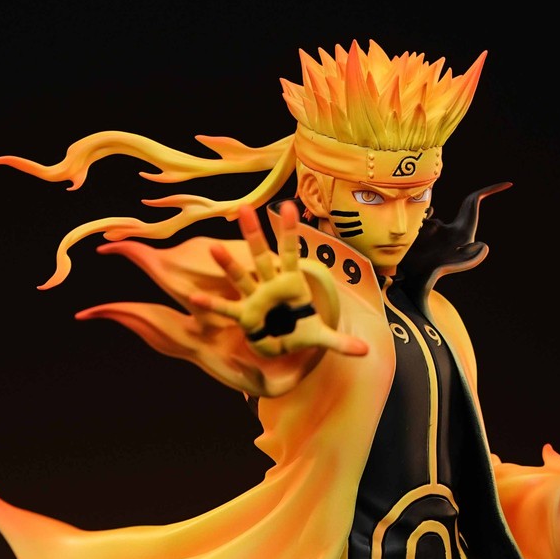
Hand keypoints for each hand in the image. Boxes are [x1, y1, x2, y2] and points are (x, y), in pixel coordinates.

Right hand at [189, 200, 368, 360]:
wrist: (284, 342)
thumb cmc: (299, 329)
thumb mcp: (320, 336)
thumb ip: (340, 341)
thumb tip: (365, 351)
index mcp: (290, 281)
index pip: (291, 252)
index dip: (290, 231)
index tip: (288, 207)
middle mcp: (270, 284)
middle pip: (261, 255)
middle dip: (253, 234)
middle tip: (244, 208)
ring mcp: (254, 297)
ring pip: (240, 276)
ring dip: (228, 264)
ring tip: (213, 248)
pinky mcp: (244, 315)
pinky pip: (226, 309)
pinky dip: (212, 305)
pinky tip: (195, 299)